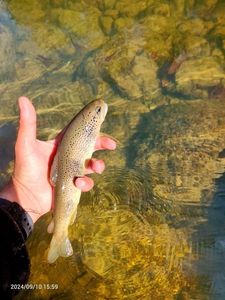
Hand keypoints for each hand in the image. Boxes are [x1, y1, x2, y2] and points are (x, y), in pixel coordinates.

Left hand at [0, 97, 115, 222]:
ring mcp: (73, 171)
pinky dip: (86, 183)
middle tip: (111, 145)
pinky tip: (77, 183)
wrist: (25, 196)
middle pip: (91, 147)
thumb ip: (28, 124)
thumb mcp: (26, 144)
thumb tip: (23, 99)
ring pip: (92, 165)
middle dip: (103, 144)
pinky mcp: (75, 184)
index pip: (79, 132)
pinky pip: (87, 183)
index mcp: (61, 144)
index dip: (91, 127)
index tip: (102, 120)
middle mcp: (69, 156)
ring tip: (95, 167)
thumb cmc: (24, 169)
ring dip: (98, 165)